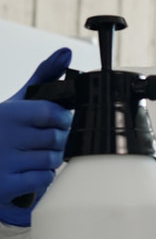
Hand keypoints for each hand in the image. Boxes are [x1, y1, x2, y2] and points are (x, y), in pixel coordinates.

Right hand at [0, 48, 72, 226]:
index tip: (57, 123)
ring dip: (49, 161)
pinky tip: (27, 172)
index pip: (52, 113)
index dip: (61, 119)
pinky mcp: (4, 186)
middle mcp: (3, 136)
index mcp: (6, 113)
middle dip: (57, 142)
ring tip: (32, 157)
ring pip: (52, 160)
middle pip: (57, 139)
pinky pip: (42, 180)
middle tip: (43, 143)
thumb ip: (43, 78)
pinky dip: (41, 178)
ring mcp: (2, 162)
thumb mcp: (16, 102)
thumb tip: (66, 52)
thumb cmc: (1, 131)